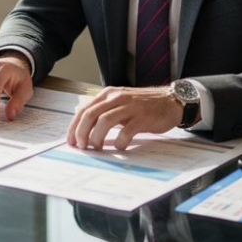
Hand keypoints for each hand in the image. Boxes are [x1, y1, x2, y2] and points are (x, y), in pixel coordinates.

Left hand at [67, 86, 182, 150]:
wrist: (170, 101)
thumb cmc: (143, 105)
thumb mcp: (120, 103)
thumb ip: (103, 111)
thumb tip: (82, 127)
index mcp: (108, 94)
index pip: (84, 110)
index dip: (74, 127)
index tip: (71, 141)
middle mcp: (116, 98)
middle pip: (90, 115)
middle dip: (81, 133)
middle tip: (81, 146)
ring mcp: (130, 107)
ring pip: (104, 121)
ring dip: (96, 137)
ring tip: (96, 147)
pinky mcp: (142, 117)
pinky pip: (126, 131)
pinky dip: (119, 141)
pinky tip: (119, 146)